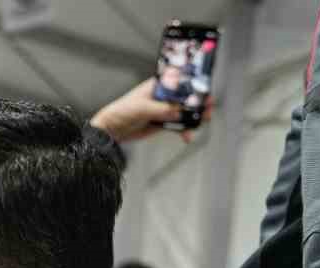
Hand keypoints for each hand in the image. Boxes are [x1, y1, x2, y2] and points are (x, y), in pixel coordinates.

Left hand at [89, 77, 209, 143]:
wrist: (111, 130)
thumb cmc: (121, 111)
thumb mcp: (142, 108)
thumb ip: (161, 108)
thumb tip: (177, 111)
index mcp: (159, 85)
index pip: (180, 80)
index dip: (194, 83)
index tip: (204, 89)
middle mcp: (164, 95)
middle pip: (186, 96)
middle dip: (198, 101)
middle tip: (208, 107)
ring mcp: (164, 109)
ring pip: (184, 112)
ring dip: (194, 117)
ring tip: (202, 121)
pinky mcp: (163, 122)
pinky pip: (178, 125)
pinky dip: (184, 130)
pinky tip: (187, 135)